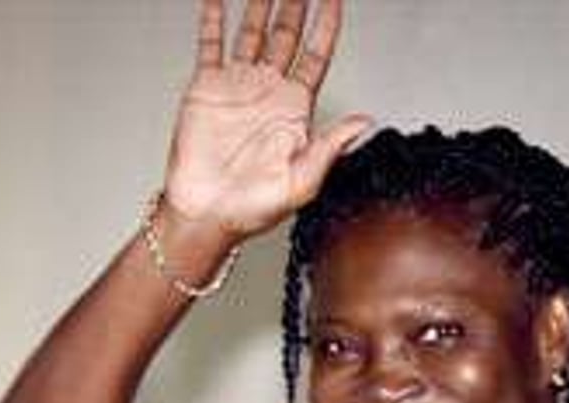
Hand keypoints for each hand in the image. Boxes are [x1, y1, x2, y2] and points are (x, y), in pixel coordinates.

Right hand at [164, 0, 369, 239]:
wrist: (205, 215)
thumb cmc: (251, 208)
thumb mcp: (301, 182)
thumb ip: (330, 148)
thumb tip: (363, 123)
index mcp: (294, 109)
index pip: (316, 54)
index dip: (326, 24)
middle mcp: (268, 92)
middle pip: (287, 34)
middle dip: (296, 3)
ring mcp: (237, 86)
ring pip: (253, 31)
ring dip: (260, 2)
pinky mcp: (206, 88)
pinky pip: (211, 43)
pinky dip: (213, 17)